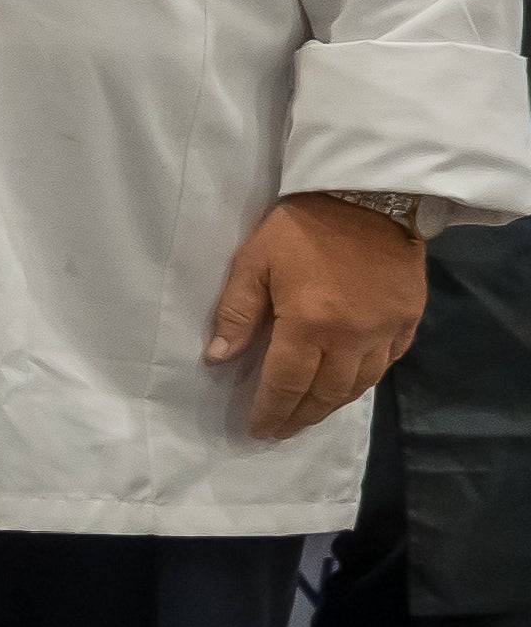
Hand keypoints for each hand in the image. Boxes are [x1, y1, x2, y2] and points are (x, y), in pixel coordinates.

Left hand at [212, 194, 431, 440]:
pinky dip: (365, 380)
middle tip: (283, 429)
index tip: (259, 430)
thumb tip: (218, 358)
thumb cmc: (300, 227)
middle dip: (302, 416)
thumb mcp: (254, 262)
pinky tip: (349, 384)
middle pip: (326, 393)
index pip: (287, 383)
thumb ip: (236, 313)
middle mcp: (352, 338)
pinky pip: (387, 363)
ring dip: (333, 404)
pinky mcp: (408, 320)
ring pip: (359, 384)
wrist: (367, 196)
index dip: (272, 410)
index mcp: (310, 325)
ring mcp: (385, 331)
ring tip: (311, 413)